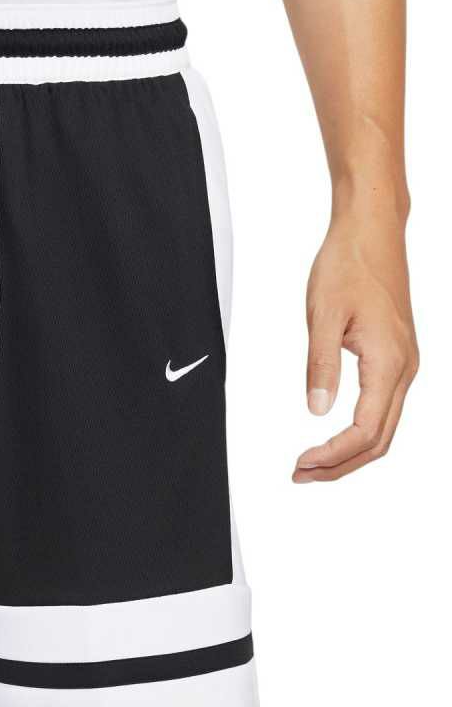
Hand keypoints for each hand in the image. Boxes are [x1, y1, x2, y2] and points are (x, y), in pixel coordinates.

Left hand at [293, 208, 417, 482]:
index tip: (301, 463)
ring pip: (384, 429)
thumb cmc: (349, 265)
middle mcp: (405, 369)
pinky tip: (334, 437)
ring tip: (313, 463)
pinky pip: (384, 409)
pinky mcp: (396, 358)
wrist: (371, 232)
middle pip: (380, 441)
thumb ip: (320, 366)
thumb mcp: (323, 316)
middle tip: (301, 474)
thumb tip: (315, 410)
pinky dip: (360, 433)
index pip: (365, 431)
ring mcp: (404, 365)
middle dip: (340, 465)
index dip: (333, 455)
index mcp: (389, 362)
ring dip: (349, 452)